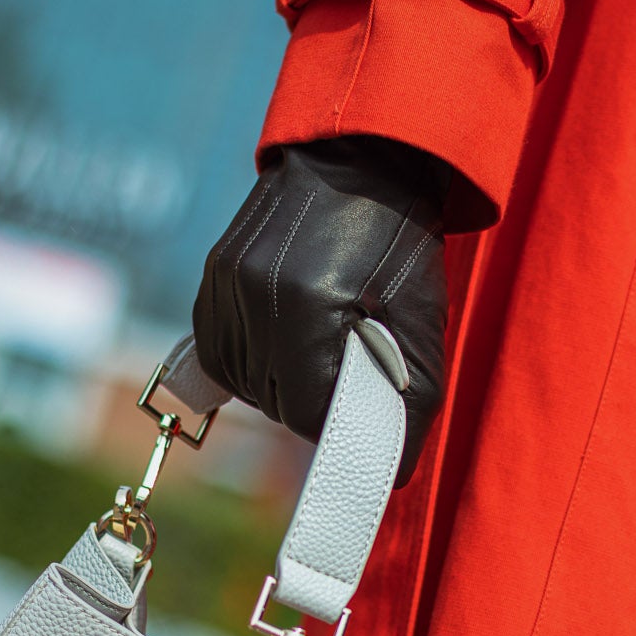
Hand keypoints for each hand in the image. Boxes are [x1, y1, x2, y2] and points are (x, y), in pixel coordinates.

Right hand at [193, 136, 448, 484]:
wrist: (363, 161)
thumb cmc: (402, 246)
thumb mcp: (422, 326)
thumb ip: (409, 405)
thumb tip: (389, 474)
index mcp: (309, 308)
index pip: (307, 415)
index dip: (341, 417)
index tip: (364, 399)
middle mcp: (256, 296)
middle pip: (273, 403)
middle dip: (312, 398)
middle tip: (348, 362)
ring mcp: (226, 282)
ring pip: (242, 381)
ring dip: (279, 380)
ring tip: (319, 344)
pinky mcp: (213, 273)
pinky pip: (220, 348)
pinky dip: (251, 356)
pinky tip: (285, 334)